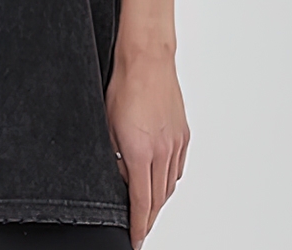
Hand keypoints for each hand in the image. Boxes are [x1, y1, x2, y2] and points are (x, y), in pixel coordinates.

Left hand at [105, 49, 188, 248]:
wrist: (147, 59)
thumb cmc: (125, 85)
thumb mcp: (108, 125)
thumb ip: (115, 156)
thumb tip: (121, 176)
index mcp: (140, 152)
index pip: (141, 202)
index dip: (138, 225)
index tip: (135, 239)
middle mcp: (162, 152)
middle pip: (158, 199)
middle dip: (148, 218)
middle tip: (140, 229)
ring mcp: (176, 144)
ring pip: (170, 185)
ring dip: (159, 200)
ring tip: (148, 208)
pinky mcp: (183, 134)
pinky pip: (178, 167)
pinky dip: (169, 179)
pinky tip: (161, 179)